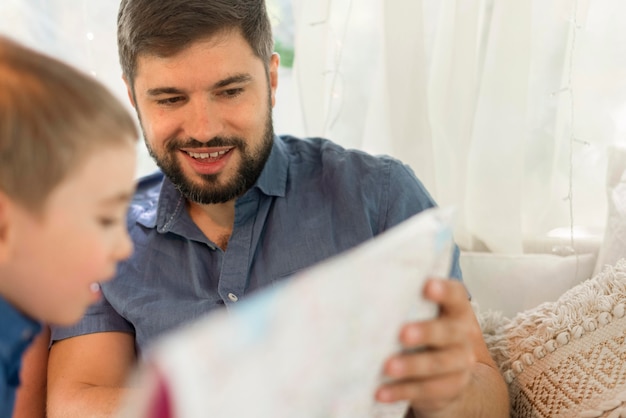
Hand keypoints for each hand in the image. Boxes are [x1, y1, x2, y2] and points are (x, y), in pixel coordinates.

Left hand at [375, 278, 480, 414]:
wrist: (448, 373)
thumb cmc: (425, 332)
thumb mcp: (421, 314)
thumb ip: (406, 302)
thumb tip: (367, 289)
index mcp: (456, 310)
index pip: (456, 295)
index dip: (444, 290)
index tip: (427, 285)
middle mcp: (463, 335)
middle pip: (448, 331)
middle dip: (426, 332)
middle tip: (402, 333)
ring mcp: (460, 363)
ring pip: (438, 364)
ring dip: (411, 366)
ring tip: (388, 367)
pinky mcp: (450, 388)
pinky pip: (427, 390)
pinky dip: (402, 391)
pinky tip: (381, 392)